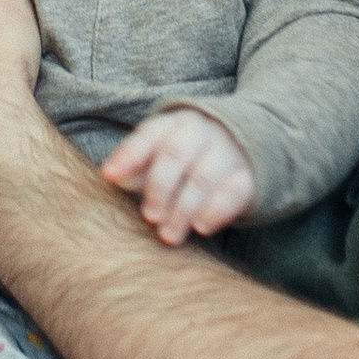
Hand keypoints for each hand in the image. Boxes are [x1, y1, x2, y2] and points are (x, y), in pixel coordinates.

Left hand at [101, 107, 258, 243]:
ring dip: (183, 210)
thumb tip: (114, 177)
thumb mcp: (161, 154)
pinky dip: (215, 212)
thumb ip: (137, 166)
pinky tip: (200, 228)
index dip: (128, 155)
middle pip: (175, 155)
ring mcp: (228, 151)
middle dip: (159, 188)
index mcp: (176, 123)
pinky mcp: (249, 175)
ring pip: (203, 178)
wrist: (244, 147)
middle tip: (150, 217)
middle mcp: (203, 131)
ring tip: (169, 235)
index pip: (149, 134)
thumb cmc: (188, 157)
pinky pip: (233, 193)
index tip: (110, 177)